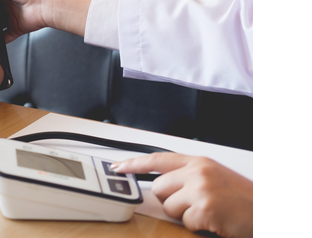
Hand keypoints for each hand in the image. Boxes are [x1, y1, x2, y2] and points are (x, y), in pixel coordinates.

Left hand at [112, 153, 252, 237]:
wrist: (267, 210)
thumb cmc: (242, 198)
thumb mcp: (214, 177)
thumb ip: (188, 177)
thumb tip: (160, 186)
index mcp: (199, 162)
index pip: (158, 159)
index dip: (134, 163)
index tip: (118, 167)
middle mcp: (198, 172)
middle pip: (158, 188)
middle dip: (170, 201)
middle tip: (193, 204)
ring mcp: (201, 189)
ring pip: (168, 207)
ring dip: (184, 215)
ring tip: (207, 211)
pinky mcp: (205, 208)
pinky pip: (184, 222)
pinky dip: (196, 226)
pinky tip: (213, 220)